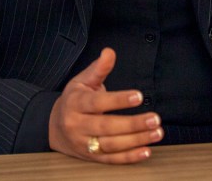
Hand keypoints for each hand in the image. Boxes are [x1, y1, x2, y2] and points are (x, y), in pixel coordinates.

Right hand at [48, 47, 163, 163]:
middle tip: (155, 118)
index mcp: (75, 104)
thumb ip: (98, 68)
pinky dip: (130, 157)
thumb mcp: (82, 81)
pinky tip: (147, 151)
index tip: (139, 96)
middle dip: (133, 124)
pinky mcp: (92, 157)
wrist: (54, 127)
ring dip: (136, 140)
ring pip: (111, 145)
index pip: (97, 103)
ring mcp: (84, 144)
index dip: (118, 100)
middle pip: (106, 126)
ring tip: (157, 132)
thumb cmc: (74, 100)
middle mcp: (77, 126)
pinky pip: (112, 159)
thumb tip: (109, 52)